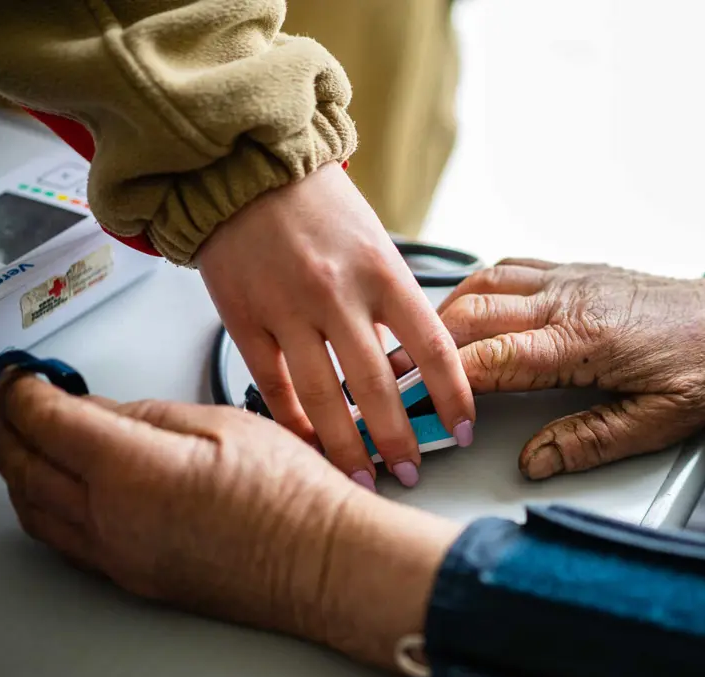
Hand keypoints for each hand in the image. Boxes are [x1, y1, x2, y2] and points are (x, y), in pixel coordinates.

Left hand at [0, 373, 458, 669]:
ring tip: (12, 442)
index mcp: (130, 472)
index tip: (20, 374)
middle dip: (0, 428)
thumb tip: (98, 411)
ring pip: (33, 511)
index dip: (22, 390)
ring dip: (13, 470)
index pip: (45, 421)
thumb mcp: (222, 424)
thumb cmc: (292, 497)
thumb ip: (148, 414)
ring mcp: (118, 557)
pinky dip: (40, 506)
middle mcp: (109, 521)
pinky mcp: (133, 579)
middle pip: (24, 468)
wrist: (323, 565)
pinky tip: (50, 491)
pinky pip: (62, 541)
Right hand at [195, 163, 474, 490]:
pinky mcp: (243, 319)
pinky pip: (273, 386)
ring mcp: (286, 308)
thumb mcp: (374, 243)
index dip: (453, 397)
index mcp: (382, 270)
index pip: (432, 347)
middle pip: (376, 388)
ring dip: (346, 448)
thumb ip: (393, 302)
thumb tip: (415, 369)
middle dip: (398, 441)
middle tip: (409, 473)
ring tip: (361, 479)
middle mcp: (336, 292)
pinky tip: (309, 445)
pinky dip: (292, 422)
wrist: (243, 168)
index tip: (462, 431)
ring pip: (322, 398)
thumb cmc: (317, 206)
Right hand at [433, 260, 704, 478]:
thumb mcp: (658, 422)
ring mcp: (569, 280)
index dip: (442, 382)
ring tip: (412, 349)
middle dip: (422, 349)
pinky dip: (473, 289)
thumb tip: (534, 462)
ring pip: (483, 286)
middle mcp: (568, 301)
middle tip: (388, 379)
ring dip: (440, 317)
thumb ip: (590, 441)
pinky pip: (508, 270)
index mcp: (584, 340)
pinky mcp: (575, 272)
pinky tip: (460, 309)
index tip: (408, 402)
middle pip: (471, 316)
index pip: (491, 359)